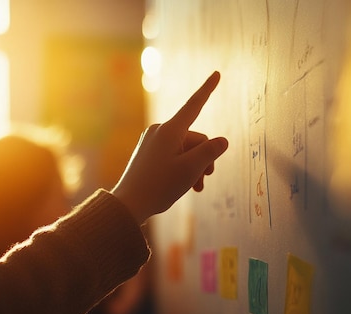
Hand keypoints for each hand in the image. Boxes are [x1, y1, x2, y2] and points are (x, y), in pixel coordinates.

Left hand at [111, 71, 227, 223]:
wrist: (128, 204)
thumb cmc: (159, 186)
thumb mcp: (191, 170)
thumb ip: (210, 152)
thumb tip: (222, 141)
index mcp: (170, 130)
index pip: (194, 105)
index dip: (207, 90)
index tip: (216, 73)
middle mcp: (159, 131)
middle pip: (194, 138)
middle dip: (204, 158)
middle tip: (204, 180)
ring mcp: (152, 142)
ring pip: (185, 149)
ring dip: (195, 167)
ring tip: (196, 187)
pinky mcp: (148, 153)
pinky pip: (173, 155)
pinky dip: (183, 168)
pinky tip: (186, 186)